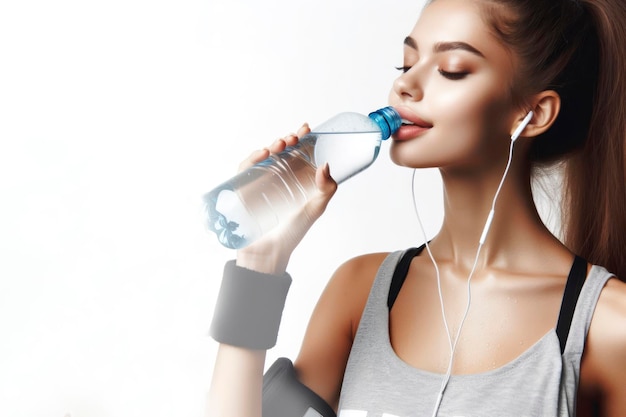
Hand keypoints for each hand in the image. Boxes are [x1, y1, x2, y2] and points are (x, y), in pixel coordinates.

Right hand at [236, 123, 337, 273]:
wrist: (269, 253)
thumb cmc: (292, 233)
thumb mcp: (315, 209)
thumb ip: (326, 190)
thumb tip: (325, 165)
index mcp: (296, 181)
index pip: (299, 154)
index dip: (303, 140)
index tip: (307, 129)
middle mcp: (279, 179)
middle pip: (282, 152)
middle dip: (288, 140)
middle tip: (294, 137)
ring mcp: (260, 183)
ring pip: (265, 157)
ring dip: (272, 145)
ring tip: (282, 143)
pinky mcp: (244, 189)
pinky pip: (246, 169)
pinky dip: (253, 158)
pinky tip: (264, 154)